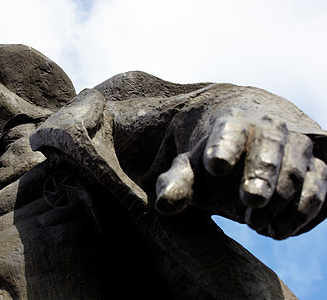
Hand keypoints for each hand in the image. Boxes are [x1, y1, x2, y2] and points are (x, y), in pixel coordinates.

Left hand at [155, 109, 326, 238]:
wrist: (245, 158)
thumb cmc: (211, 166)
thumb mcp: (190, 172)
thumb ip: (176, 185)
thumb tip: (165, 204)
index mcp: (232, 123)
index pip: (229, 130)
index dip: (223, 146)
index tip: (215, 166)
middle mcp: (268, 129)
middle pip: (270, 146)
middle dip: (261, 173)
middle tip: (250, 199)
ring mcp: (295, 147)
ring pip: (296, 170)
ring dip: (279, 200)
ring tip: (253, 224)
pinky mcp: (315, 169)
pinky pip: (318, 188)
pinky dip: (301, 213)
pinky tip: (277, 231)